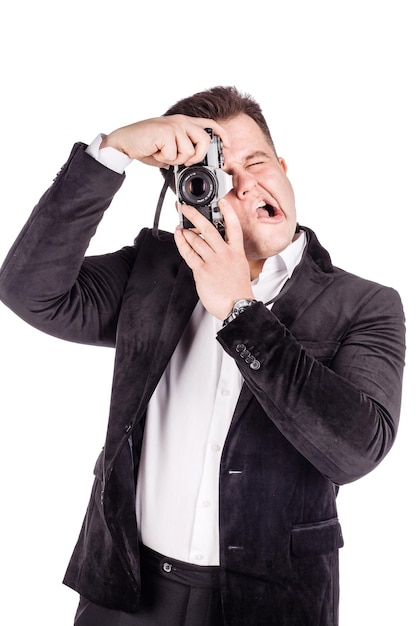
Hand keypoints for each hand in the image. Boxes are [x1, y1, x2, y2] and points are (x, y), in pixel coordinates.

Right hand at [100, 115, 229, 167]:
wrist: (125, 142)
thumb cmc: (147, 145)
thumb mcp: (170, 147)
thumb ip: (184, 149)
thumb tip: (196, 162)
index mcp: (184, 122)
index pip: (210, 124)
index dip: (222, 134)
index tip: (228, 145)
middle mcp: (181, 121)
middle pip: (204, 140)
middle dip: (197, 156)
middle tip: (185, 161)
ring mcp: (174, 126)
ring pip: (189, 151)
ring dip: (176, 160)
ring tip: (163, 154)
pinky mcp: (166, 133)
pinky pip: (174, 155)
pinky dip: (165, 159)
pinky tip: (156, 152)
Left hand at [174, 199, 253, 319]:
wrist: (237, 306)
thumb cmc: (238, 291)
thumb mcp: (240, 268)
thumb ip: (228, 256)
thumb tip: (213, 250)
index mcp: (236, 252)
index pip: (234, 227)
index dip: (228, 212)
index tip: (222, 201)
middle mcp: (225, 254)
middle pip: (208, 228)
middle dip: (194, 216)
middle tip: (185, 208)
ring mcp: (213, 261)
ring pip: (196, 240)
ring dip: (185, 231)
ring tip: (179, 228)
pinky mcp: (202, 271)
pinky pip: (189, 253)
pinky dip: (182, 243)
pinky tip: (178, 238)